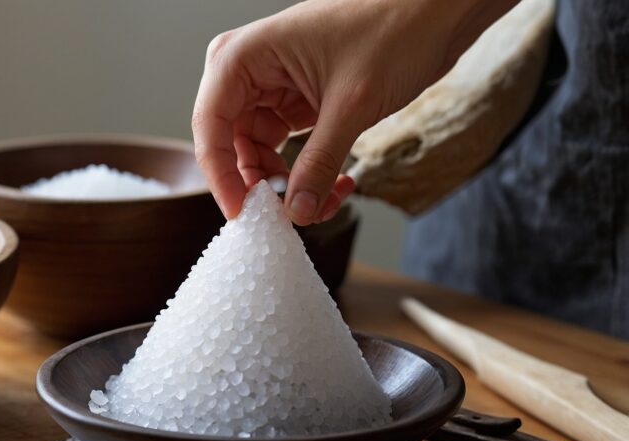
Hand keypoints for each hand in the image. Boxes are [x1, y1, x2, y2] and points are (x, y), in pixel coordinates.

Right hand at [191, 0, 516, 223]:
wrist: (438, 10)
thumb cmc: (395, 29)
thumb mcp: (352, 105)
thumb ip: (318, 163)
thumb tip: (295, 213)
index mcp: (245, 55)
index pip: (210, 124)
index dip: (220, 174)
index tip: (241, 212)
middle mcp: (250, 70)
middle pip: (230, 143)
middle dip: (260, 183)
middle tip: (290, 213)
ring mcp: (272, 86)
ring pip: (257, 152)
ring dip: (288, 184)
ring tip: (325, 201)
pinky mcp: (295, 100)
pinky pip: (285, 148)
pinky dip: (306, 172)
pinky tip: (337, 185)